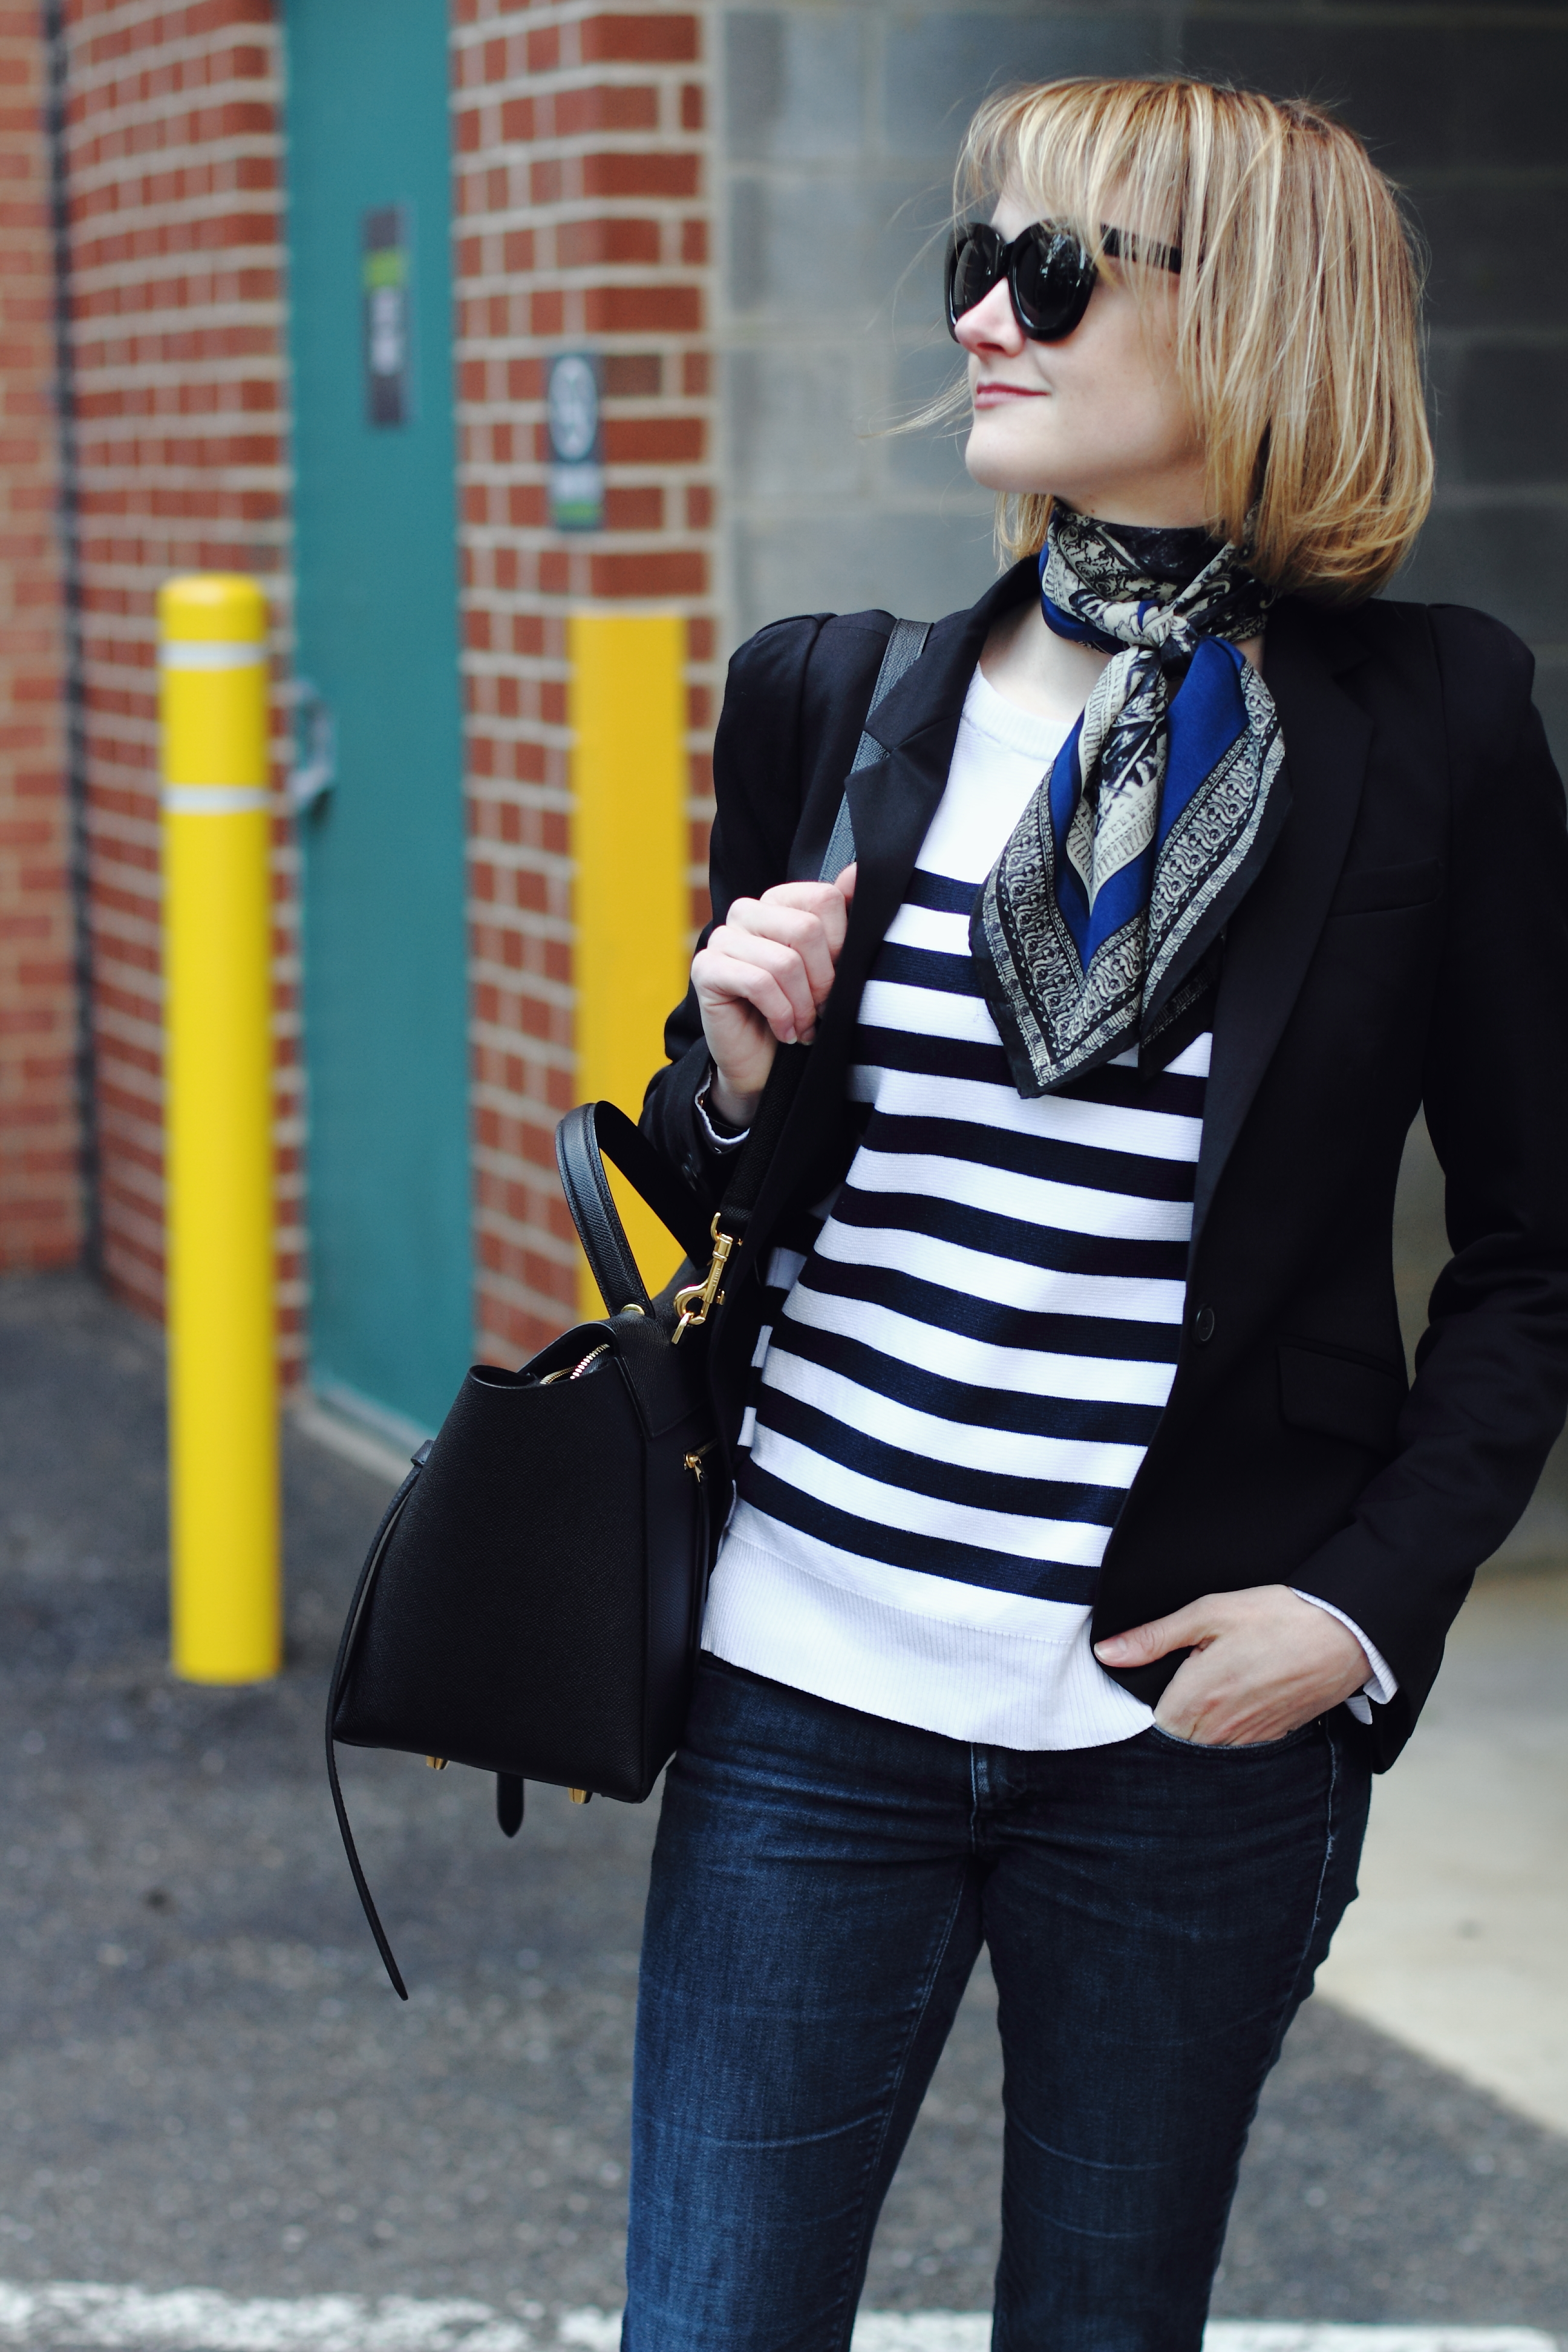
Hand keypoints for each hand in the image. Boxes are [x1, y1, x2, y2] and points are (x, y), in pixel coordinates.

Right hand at [692, 867, 855, 1124]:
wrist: (768, 1067)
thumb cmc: (803, 1012)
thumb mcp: (832, 966)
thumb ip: (843, 918)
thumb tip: (857, 871)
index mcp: (779, 902)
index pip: (825, 899)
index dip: (840, 946)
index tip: (837, 978)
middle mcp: (747, 912)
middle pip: (806, 929)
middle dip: (823, 980)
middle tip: (821, 1009)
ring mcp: (722, 938)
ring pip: (784, 961)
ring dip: (802, 1005)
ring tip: (803, 1026)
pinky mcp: (705, 969)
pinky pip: (759, 983)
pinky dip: (781, 1015)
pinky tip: (785, 1032)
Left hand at [1093, 1585, 1369, 1746]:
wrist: (1345, 1634)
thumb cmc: (1277, 1618)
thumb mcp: (1208, 1613)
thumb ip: (1154, 1638)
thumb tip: (1107, 1652)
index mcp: (1198, 1699)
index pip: (1149, 1726)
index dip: (1143, 1705)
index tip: (1147, 1682)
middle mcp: (1220, 1729)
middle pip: (1175, 1739)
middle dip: (1169, 1716)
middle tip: (1178, 1679)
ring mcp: (1249, 1738)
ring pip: (1205, 1745)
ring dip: (1199, 1723)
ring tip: (1210, 1686)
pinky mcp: (1273, 1737)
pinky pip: (1235, 1744)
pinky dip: (1228, 1726)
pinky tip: (1236, 1696)